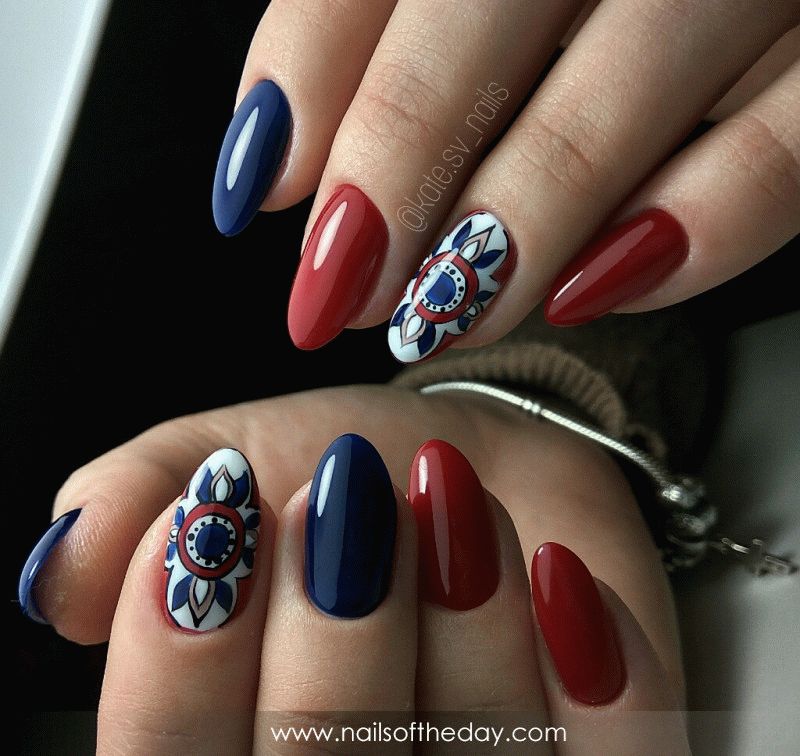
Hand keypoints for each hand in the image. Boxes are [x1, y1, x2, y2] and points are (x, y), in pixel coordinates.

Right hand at [85, 434, 686, 752]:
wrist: (478, 461)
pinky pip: (616, 755)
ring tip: (448, 494)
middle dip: (331, 633)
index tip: (212, 514)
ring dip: (462, 617)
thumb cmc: (350, 468)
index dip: (180, 658)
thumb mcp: (233, 449)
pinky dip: (593, 669)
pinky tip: (558, 572)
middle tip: (343, 490)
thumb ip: (138, 496)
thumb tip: (65, 563)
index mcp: (239, 737)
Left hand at [210, 0, 798, 358]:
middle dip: (395, 172)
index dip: (305, 78)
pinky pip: (781, 154)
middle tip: (346, 285)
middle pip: (483, 17)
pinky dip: (693, 235)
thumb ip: (357, 31)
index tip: (259, 191)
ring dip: (517, 223)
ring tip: (446, 310)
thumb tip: (275, 159)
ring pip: (621, 91)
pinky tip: (595, 291)